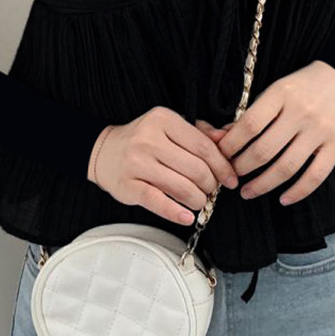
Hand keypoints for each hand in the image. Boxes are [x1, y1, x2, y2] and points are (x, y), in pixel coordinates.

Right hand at [87, 107, 239, 225]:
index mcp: (164, 119)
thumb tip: (227, 140)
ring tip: (200, 201)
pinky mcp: (128, 185)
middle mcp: (149, 139)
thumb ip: (200, 133)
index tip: (230, 178)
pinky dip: (176, 212)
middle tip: (212, 191)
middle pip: (195, 168)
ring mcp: (137, 162)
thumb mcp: (170, 127)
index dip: (222, 166)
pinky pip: (158, 202)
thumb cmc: (143, 140)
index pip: (203, 146)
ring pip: (181, 186)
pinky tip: (186, 216)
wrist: (104, 151)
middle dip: (210, 184)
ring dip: (197, 199)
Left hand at [214, 61, 334, 205]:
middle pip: (265, 150)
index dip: (230, 145)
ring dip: (263, 185)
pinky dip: (298, 192)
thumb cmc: (300, 87)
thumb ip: (248, 116)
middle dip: (242, 168)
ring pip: (287, 167)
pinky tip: (283, 199)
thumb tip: (216, 138)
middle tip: (231, 176)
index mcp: (281, 94)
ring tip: (247, 192)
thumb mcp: (273, 92)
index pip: (249, 125)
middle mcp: (302, 112)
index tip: (220, 156)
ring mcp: (321, 130)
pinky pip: (316, 176)